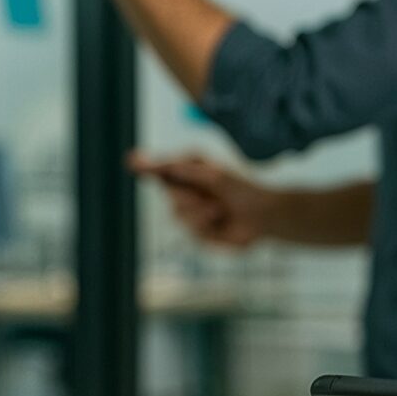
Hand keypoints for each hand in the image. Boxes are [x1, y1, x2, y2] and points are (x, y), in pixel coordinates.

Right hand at [128, 150, 273, 247]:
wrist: (264, 217)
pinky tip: (222, 222)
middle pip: (170, 194)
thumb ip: (185, 170)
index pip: (160, 169)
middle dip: (189, 196)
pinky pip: (192, 232)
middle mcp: (187, 191)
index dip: (145, 166)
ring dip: (201, 212)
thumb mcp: (214, 175)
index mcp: (189, 171)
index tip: (132, 162)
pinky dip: (208, 227)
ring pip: (179, 215)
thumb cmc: (243, 189)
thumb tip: (160, 164)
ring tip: (220, 210)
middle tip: (211, 197)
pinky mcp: (198, 233)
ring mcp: (191, 212)